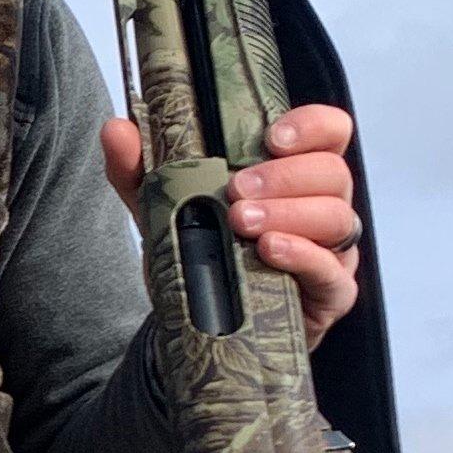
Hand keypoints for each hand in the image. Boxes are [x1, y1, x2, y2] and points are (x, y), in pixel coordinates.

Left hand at [100, 105, 359, 340]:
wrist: (203, 326)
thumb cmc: (201, 252)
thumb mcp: (164, 208)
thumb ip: (140, 169)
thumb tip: (115, 129)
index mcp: (295, 172)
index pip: (329, 132)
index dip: (311, 126)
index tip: (271, 137)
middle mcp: (322, 205)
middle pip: (333, 173)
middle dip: (284, 177)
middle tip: (235, 191)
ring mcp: (332, 251)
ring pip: (337, 218)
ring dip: (289, 213)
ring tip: (241, 221)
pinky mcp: (331, 294)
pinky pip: (334, 272)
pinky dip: (303, 256)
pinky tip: (270, 251)